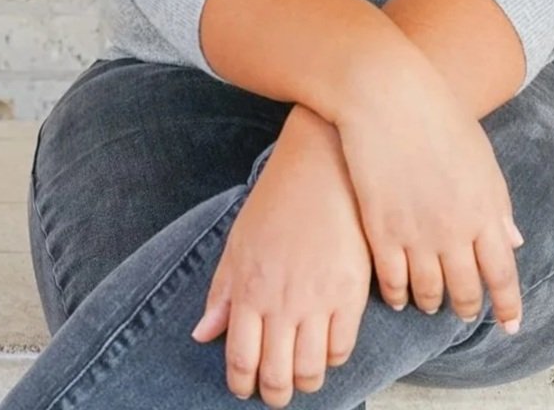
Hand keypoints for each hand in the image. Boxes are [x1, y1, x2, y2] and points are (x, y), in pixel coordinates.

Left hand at [190, 114, 372, 406]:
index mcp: (249, 289)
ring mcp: (318, 299)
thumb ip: (222, 292)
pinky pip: (342, 348)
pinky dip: (332, 359)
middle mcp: (282, 301)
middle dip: (274, 393)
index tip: (245, 387)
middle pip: (277, 376)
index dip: (242, 384)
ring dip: (304, 382)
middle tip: (275, 390)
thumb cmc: (276, 201)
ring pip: (311, 371)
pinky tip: (326, 347)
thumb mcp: (239, 242)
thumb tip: (203, 335)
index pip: (241, 360)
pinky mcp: (351, 292)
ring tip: (302, 374)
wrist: (322, 167)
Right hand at [336, 61, 525, 333]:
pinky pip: (392, 280)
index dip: (507, 305)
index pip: (502, 275)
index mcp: (485, 211)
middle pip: (465, 290)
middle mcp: (455, 231)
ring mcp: (416, 234)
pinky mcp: (381, 230)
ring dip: (432, 303)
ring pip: (428, 292)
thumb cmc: (439, 116)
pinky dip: (397, 294)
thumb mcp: (481, 157)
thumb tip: (513, 241)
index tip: (510, 325)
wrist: (388, 96)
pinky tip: (398, 296)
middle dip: (466, 307)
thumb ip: (497, 203)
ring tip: (431, 304)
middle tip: (465, 312)